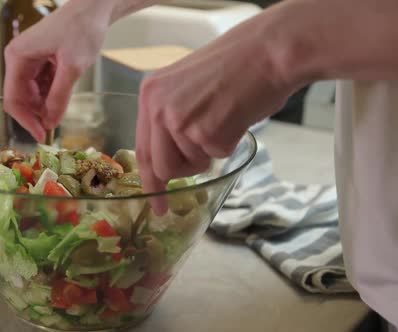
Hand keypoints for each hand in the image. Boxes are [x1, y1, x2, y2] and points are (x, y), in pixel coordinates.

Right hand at [3, 0, 114, 142]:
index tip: (42, 136)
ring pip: (32, 93)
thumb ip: (59, 97)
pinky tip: (65, 89)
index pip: (13, 99)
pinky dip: (52, 93)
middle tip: (56, 124)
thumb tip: (50, 123)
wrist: (93, 7)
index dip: (26, 121)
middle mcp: (18, 58)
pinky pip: (41, 85)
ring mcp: (28, 59)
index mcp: (18, 57)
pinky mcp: (39, 60)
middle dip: (37, 113)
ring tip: (65, 101)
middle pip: (21, 98)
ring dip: (46, 103)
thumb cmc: (82, 30)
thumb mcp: (72, 68)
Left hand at [136, 20, 299, 214]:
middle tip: (183, 193)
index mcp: (150, 94)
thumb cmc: (235, 66)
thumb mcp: (185, 86)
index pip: (142, 148)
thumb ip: (170, 117)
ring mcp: (180, 120)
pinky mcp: (205, 132)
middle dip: (180, 174)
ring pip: (189, 166)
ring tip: (223, 122)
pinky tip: (236, 118)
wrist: (268, 50)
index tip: (153, 201)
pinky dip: (229, 144)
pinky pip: (216, 156)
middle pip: (161, 166)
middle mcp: (158, 107)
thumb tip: (167, 157)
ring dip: (208, 154)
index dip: (148, 179)